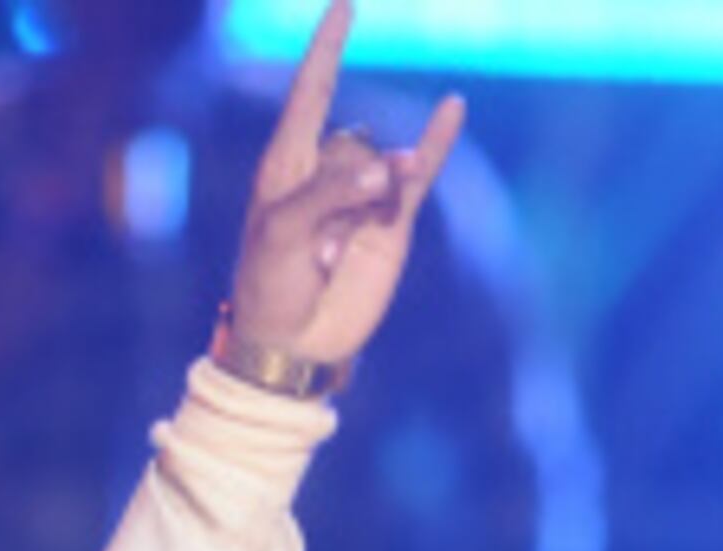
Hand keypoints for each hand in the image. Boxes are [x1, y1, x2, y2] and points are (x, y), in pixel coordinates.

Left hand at [226, 0, 464, 370]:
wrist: (293, 345)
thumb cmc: (270, 285)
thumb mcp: (282, 234)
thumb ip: (331, 194)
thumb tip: (391, 169)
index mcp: (286, 163)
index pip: (310, 91)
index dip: (326, 47)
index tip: (344, 5)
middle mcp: (327, 170)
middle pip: (353, 147)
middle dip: (343, 191)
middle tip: (317, 249)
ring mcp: (363, 195)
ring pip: (385, 169)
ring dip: (370, 205)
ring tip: (338, 255)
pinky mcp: (391, 223)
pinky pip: (419, 174)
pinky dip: (436, 142)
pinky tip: (452, 107)